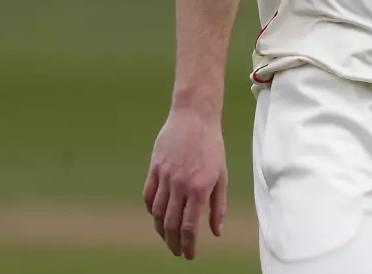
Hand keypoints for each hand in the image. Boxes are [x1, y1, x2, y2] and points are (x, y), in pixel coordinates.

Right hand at [143, 108, 227, 259]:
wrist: (194, 116)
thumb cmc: (212, 145)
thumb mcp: (222, 175)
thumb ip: (219, 206)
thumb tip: (216, 232)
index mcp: (200, 188)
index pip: (190, 226)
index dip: (188, 245)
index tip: (189, 255)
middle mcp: (180, 185)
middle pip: (171, 224)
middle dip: (174, 243)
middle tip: (177, 252)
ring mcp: (165, 176)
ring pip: (157, 213)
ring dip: (161, 230)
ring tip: (168, 238)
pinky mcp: (154, 168)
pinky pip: (148, 196)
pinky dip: (151, 210)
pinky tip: (157, 216)